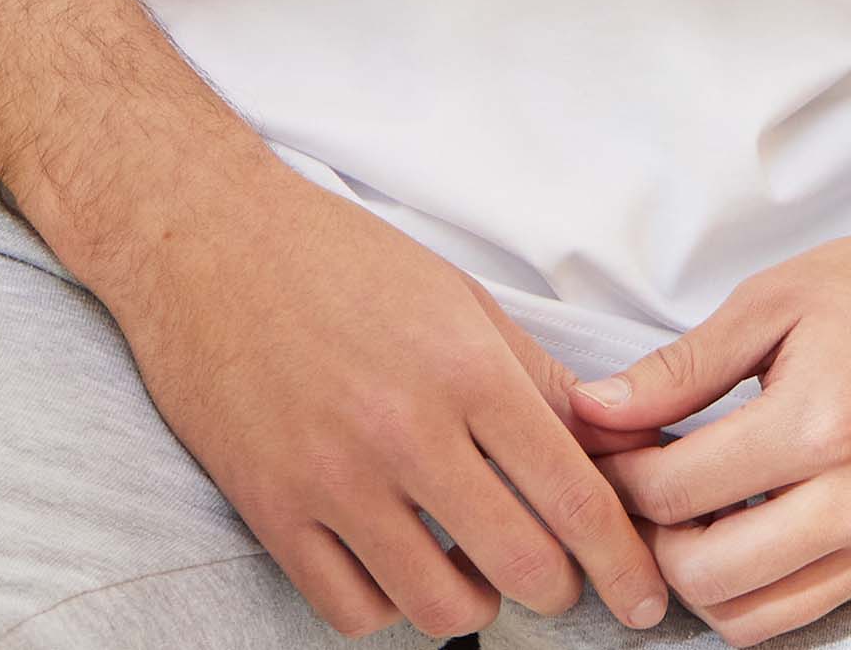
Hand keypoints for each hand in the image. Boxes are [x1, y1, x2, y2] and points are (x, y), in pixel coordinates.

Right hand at [95, 144, 674, 639]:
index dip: (625, 564)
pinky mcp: (270, 509)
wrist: (206, 238)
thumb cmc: (339, 259)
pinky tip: (393, 560)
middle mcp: (405, 429)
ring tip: (470, 562)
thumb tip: (627, 450)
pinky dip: (387, 604)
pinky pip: (352, 614)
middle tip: (557, 573)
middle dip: (560, 587)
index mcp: (464, 367)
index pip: (575, 498)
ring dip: (474, 600)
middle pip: (524, 567)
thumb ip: (544, 381)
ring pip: (441, 608)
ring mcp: (332, 477)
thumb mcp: (459, 297)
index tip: (644, 598)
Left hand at [570, 176, 850, 642]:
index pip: (677, 495)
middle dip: (650, 538)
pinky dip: (759, 583)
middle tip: (638, 482)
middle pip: (706, 579)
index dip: (619, 475)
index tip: (605, 443)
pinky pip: (811, 608)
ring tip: (685, 509)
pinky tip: (744, 518)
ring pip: (756, 618)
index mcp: (819, 424)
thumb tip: (594, 410)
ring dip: (700, 577)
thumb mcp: (774, 299)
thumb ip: (681, 368)